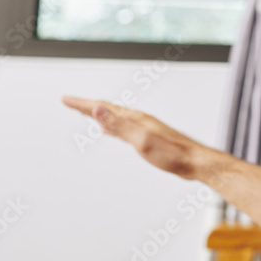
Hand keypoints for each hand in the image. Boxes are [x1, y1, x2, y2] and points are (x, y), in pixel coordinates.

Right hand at [61, 96, 212, 179]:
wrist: (196, 162)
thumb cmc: (173, 154)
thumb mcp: (141, 140)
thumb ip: (119, 125)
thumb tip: (98, 108)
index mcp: (135, 118)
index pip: (102, 107)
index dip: (81, 104)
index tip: (65, 99)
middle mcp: (138, 120)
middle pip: (107, 110)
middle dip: (86, 106)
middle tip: (69, 102)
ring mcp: (144, 128)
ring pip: (115, 118)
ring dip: (98, 115)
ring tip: (87, 112)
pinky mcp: (148, 138)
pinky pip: (123, 129)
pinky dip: (111, 127)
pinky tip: (110, 131)